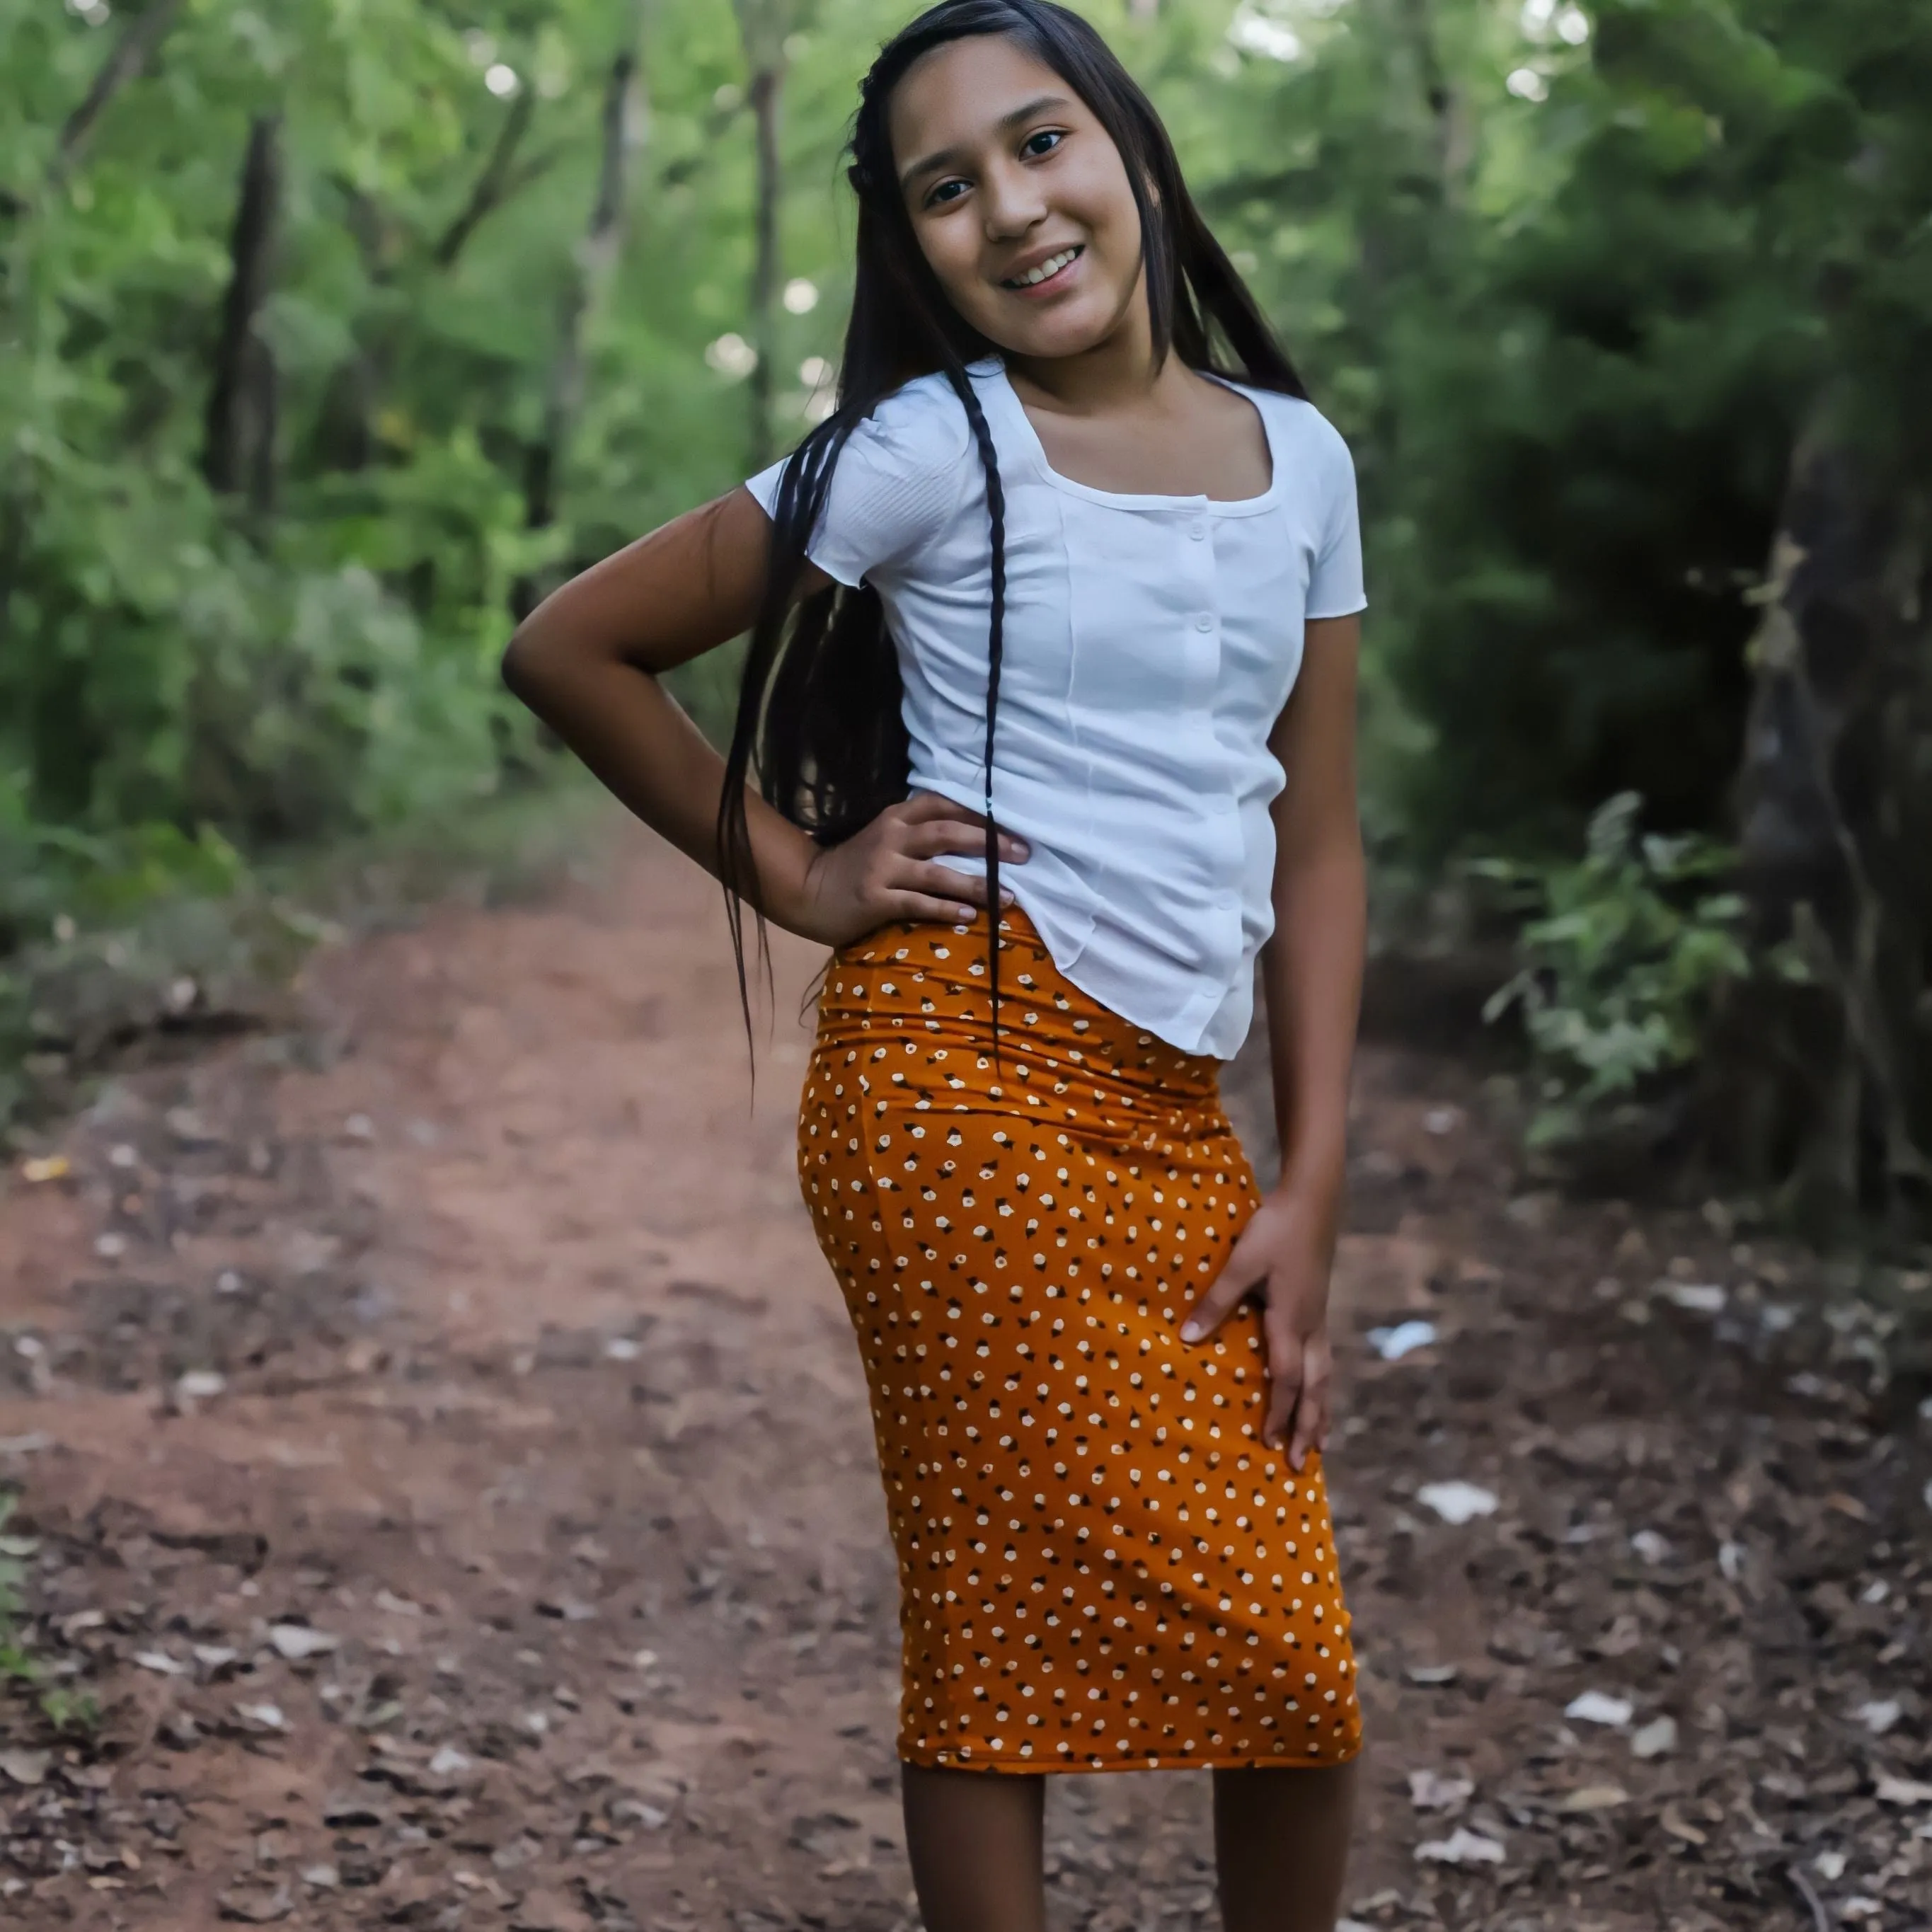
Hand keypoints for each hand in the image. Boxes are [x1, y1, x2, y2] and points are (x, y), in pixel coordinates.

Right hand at [787, 791, 1028, 947]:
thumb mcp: (885, 839)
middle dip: (990, 842)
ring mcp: (883, 869)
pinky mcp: (876, 899)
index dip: (980, 812)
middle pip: (948, 833)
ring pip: (939, 873)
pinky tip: (969, 917)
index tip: (1014, 825)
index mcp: (896, 817)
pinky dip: (946, 910)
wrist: (807, 891)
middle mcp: (892, 838)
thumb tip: (972, 835)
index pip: (944, 804)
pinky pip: (919, 904)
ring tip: (1007, 897)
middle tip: (1024, 854)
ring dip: (977, 884)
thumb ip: (918, 833)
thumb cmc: (854, 867)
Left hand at [1176, 1184, 1337, 1470]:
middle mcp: (1311, 1326)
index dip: (1277, 1412)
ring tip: (1319, 1443)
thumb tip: (1188, 1337)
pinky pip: (1324, 1359)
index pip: (1286, 1378)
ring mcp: (1320, 1318)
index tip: (1266, 1444)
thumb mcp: (1241, 1262)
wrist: (1314, 1199)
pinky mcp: (1319, 1307)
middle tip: (1298, 1464)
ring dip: (1320, 1411)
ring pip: (1325, 1376)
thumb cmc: (1275, 1228)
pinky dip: (1321, 1385)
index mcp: (1291, 1319)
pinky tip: (1316, 1392)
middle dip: (1306, 1427)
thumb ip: (1216, 1300)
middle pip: (1314, 1388)